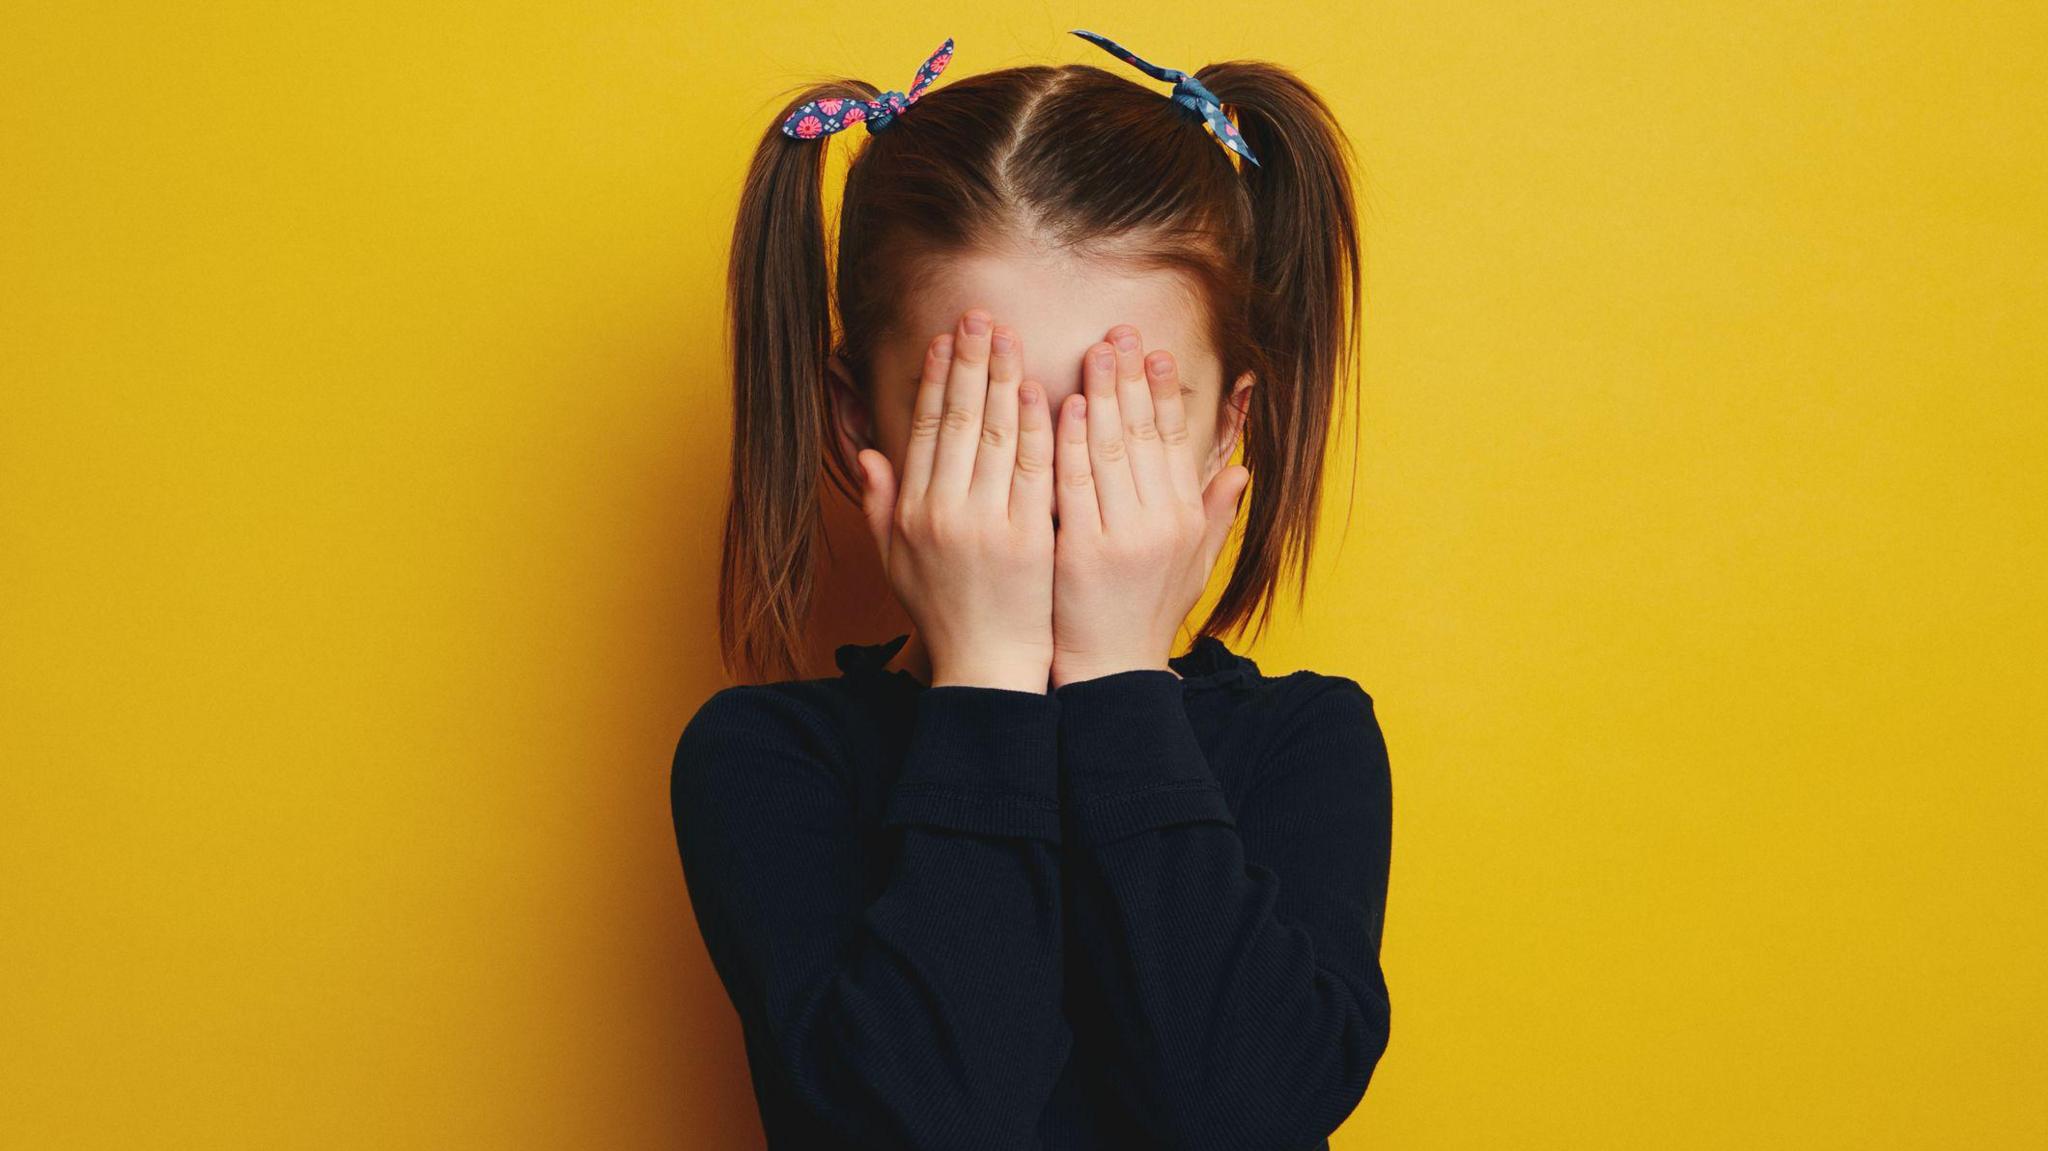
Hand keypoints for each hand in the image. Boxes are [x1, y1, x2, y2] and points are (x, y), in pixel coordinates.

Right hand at [855, 308, 1057, 692]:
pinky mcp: (1028, 538)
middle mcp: (944, 513)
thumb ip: (881, 505)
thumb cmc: (944, 613)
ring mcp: (987, 524)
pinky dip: (1037, 427)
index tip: (945, 339)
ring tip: (1009, 336)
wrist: (989, 666)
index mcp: (912, 512)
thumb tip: (869, 454)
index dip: (936, 380)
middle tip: (979, 316)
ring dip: (1003, 380)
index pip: (925, 430)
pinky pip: (1033, 469)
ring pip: (995, 435)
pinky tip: (1042, 390)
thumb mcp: (896, 562)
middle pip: (958, 421)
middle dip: (969, 362)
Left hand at [1050, 326, 1249, 688]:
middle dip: (1130, 378)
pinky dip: (1068, 440)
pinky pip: (1074, 483)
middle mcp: (1162, 522)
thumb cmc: (1145, 616)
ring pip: (1110, 450)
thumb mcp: (1194, 565)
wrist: (1110, 672)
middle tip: (1118, 332)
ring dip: (1099, 396)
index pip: (1174, 441)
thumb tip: (1241, 469)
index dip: (1163, 393)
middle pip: (1144, 435)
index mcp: (1185, 519)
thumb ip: (1215, 514)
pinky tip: (1061, 404)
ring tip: (1091, 352)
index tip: (1152, 351)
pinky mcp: (1085, 552)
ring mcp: (1123, 536)